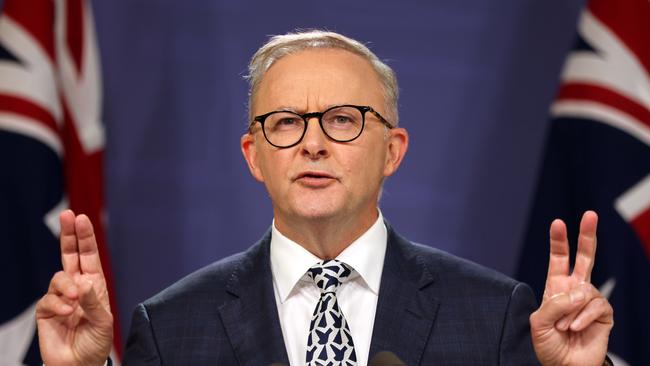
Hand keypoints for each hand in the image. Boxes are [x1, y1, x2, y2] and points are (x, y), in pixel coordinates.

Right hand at [36, 210, 113, 365]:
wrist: (80, 364)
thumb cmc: (95, 342)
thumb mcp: (103, 321)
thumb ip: (94, 302)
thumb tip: (83, 283)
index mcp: (94, 284)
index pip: (88, 256)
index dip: (84, 237)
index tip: (81, 218)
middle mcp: (77, 286)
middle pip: (69, 255)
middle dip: (69, 235)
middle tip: (67, 215)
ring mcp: (61, 297)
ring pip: (58, 278)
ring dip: (67, 286)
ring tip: (76, 301)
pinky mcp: (46, 311)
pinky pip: (48, 300)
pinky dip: (58, 305)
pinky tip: (67, 313)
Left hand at [529, 211, 613, 365]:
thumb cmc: (548, 345)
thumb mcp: (540, 321)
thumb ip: (556, 302)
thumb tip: (579, 292)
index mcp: (556, 288)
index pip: (559, 259)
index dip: (559, 241)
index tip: (557, 222)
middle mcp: (574, 290)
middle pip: (584, 258)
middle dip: (587, 236)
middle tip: (590, 214)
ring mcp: (590, 301)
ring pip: (585, 290)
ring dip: (572, 310)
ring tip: (565, 327)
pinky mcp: (604, 314)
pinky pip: (596, 305)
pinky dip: (583, 317)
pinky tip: (576, 329)